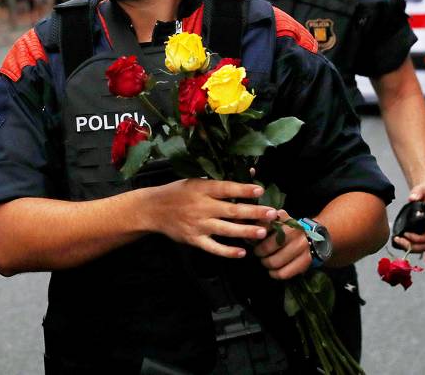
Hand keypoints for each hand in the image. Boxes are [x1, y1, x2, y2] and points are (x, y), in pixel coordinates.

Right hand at [144, 179, 277, 258]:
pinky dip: (227, 251)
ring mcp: (197, 224)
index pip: (225, 188)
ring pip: (225, 230)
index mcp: (201, 188)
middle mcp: (201, 206)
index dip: (243, 189)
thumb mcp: (194, 180)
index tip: (260, 190)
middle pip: (231, 210)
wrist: (153, 209)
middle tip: (272, 214)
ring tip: (263, 232)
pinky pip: (213, 247)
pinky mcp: (193, 239)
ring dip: (245, 231)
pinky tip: (242, 252)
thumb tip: (248, 172)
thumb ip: (218, 180)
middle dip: (253, 212)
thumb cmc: (177, 192)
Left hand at [253, 210, 311, 279]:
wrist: (311, 237)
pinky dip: (275, 274)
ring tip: (265, 261)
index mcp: (285, 220)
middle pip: (267, 248)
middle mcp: (295, 232)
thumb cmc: (285, 229)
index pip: (263, 230)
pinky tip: (272, 271)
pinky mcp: (306, 261)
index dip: (255, 237)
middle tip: (258, 253)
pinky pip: (284, 273)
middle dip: (259, 253)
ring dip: (266, 264)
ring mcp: (302, 247)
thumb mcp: (274, 220)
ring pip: (275, 262)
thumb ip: (260, 223)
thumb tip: (244, 230)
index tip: (253, 240)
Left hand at [394, 184, 424, 251]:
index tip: (405, 233)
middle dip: (412, 245)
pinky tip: (399, 240)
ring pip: (422, 247)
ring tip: (397, 240)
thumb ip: (417, 193)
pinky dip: (409, 245)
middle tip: (397, 239)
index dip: (418, 238)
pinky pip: (419, 245)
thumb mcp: (421, 190)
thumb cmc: (424, 195)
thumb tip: (412, 198)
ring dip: (409, 247)